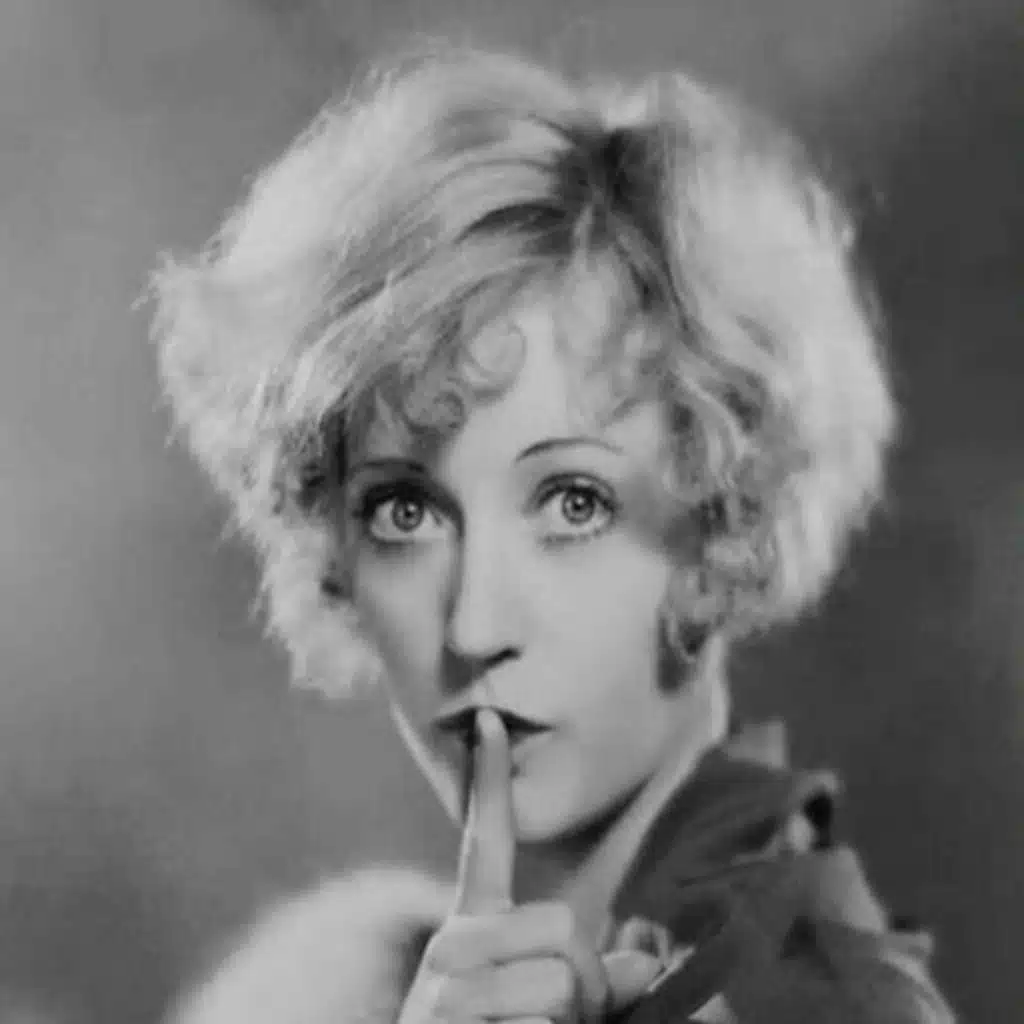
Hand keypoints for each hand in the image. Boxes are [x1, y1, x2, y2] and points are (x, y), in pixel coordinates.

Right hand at [398, 708, 662, 1023]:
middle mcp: (449, 949)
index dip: (488, 780)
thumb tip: (646, 963)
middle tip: (556, 1019)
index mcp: (471, 930)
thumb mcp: (550, 1015)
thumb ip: (595, 984)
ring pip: (557, 984)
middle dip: (581, 983)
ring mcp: (442, 995)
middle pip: (559, 930)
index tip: (491, 719)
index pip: (484, 844)